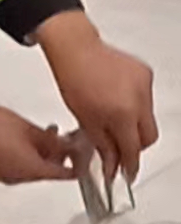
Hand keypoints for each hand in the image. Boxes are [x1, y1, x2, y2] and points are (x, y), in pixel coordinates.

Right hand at [0, 104, 76, 184]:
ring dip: (43, 154)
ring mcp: (5, 176)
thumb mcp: (30, 129)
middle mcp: (20, 178)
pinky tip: (24, 140)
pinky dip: (26, 156)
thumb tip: (68, 146)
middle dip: (60, 156)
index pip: (66, 174)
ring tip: (45, 135)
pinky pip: (17, 166)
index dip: (79, 164)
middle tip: (67, 141)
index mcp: (33, 171)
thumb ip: (53, 141)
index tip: (85, 157)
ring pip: (33, 169)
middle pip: (49, 172)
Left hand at [35, 13, 157, 182]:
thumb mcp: (86, 122)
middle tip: (120, 151)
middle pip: (149, 137)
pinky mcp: (145, 73)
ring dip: (134, 125)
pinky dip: (134, 106)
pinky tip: (117, 102)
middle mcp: (139, 98)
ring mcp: (144, 84)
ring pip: (148, 118)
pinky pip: (146, 99)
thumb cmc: (74, 79)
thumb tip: (112, 165)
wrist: (76, 50)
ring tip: (113, 120)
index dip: (129, 166)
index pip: (133, 150)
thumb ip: (104, 147)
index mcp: (122, 113)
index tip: (126, 174)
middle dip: (136, 147)